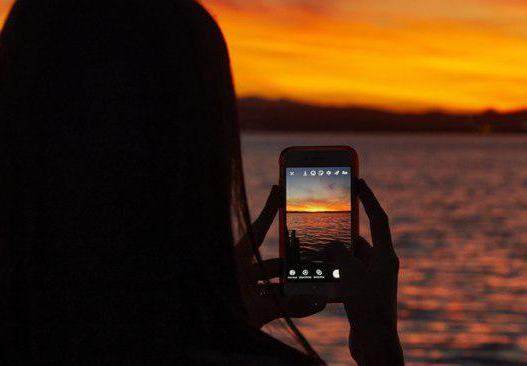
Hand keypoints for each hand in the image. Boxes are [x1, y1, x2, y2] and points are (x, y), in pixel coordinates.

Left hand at [235, 185, 324, 327]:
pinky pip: (274, 303)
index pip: (256, 231)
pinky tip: (311, 306)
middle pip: (274, 264)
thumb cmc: (224, 315)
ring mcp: (245, 292)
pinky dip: (292, 305)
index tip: (278, 190)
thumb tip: (318, 302)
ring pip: (276, 285)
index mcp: (235, 262)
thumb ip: (287, 306)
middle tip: (317, 258)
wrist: (207, 336)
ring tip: (319, 288)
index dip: (269, 211)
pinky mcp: (250, 309)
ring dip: (296, 288)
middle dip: (295, 264)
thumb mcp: (256, 310)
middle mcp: (241, 274)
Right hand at [333, 179, 403, 364]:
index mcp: (386, 256)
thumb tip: (332, 244)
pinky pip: (348, 275)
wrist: (374, 343)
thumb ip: (339, 254)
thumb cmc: (367, 308)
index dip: (369, 198)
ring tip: (315, 246)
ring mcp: (374, 280)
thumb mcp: (350, 275)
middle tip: (326, 217)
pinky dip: (334, 271)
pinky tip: (317, 270)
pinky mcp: (364, 293)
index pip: (379, 218)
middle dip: (343, 231)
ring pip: (352, 258)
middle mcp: (383, 265)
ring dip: (335, 254)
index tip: (360, 181)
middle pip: (361, 239)